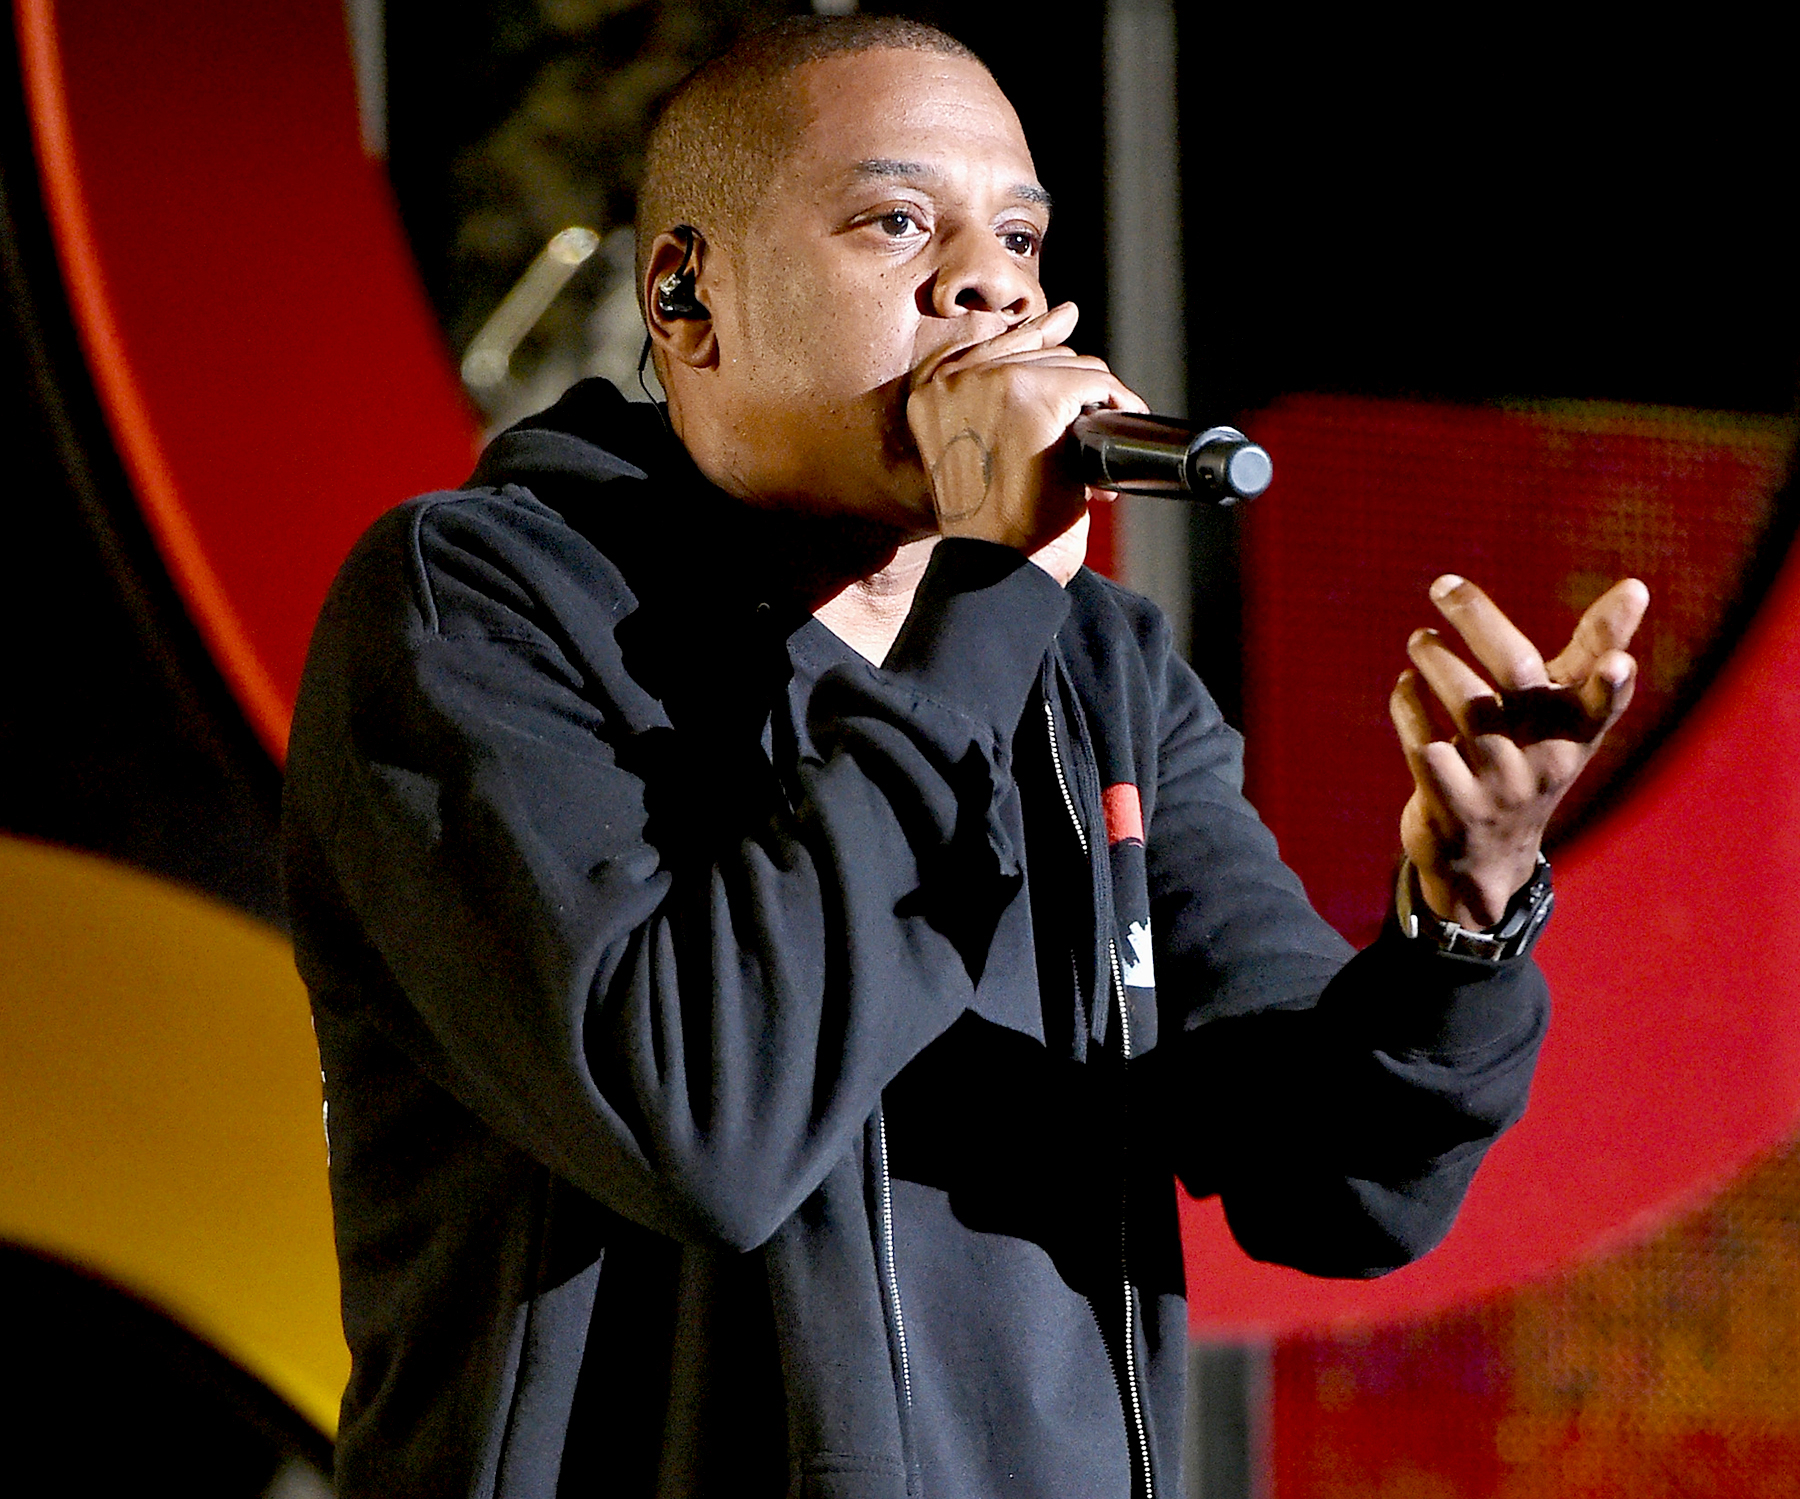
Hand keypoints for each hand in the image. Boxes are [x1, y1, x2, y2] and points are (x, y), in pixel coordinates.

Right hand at [906, 302, 1144, 584]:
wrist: (993, 573)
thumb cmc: (989, 530)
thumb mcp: (980, 457)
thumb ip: (1000, 405)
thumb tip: (1061, 325)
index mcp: (928, 395)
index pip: (992, 344)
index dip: (1036, 337)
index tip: (1066, 321)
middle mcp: (951, 382)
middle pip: (1036, 353)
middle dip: (1073, 390)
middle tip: (1091, 429)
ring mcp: (990, 386)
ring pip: (1069, 365)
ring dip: (1098, 400)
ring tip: (1105, 443)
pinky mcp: (1033, 399)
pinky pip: (1090, 382)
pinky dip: (1116, 402)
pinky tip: (1121, 426)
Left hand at [1390, 574, 1648, 928]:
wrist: (1486, 857)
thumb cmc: (1533, 758)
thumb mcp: (1568, 714)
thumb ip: (1596, 649)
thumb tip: (1638, 586)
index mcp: (1578, 732)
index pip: (1601, 704)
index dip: (1612, 686)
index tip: (1620, 664)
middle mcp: (1542, 759)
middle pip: (1516, 676)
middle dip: (1480, 620)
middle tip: (1442, 586)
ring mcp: (1495, 785)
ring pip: (1465, 704)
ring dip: (1437, 660)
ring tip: (1420, 640)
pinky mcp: (1449, 803)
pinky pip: (1423, 742)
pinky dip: (1408, 705)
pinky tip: (1406, 685)